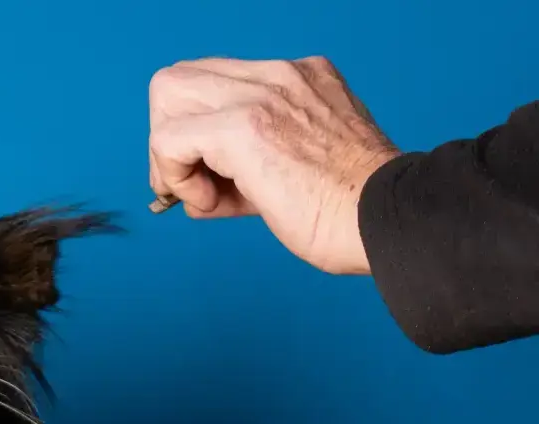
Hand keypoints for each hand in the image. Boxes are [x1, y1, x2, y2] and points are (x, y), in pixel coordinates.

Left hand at [148, 56, 401, 274]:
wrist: (384, 221)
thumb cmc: (351, 211)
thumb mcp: (300, 170)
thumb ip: (246, 168)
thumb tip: (194, 193)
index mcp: (298, 79)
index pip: (212, 83)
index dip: (194, 131)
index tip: (211, 179)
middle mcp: (279, 74)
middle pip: (179, 79)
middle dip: (168, 137)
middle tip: (193, 185)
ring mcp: (261, 93)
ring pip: (167, 95)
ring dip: (169, 157)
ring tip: (208, 196)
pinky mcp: (243, 125)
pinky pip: (167, 139)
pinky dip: (173, 176)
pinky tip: (210, 202)